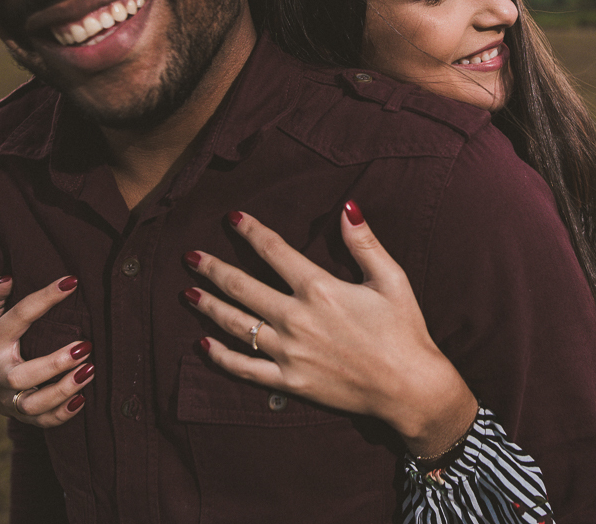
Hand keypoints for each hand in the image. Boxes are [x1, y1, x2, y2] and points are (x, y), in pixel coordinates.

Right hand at [0, 275, 94, 426]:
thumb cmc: (3, 343)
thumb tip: (6, 278)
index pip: (18, 317)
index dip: (44, 298)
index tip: (72, 282)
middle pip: (21, 376)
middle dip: (54, 364)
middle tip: (86, 346)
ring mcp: (8, 400)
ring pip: (32, 405)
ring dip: (63, 390)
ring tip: (90, 370)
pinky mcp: (22, 417)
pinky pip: (43, 422)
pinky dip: (63, 414)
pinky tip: (84, 399)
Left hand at [184, 201, 477, 457]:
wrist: (409, 387)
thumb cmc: (404, 329)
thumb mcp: (391, 278)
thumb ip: (364, 242)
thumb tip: (347, 207)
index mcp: (319, 289)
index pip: (273, 251)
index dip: (250, 231)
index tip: (231, 218)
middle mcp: (296, 318)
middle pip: (242, 286)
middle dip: (213, 268)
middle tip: (190, 256)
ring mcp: (288, 352)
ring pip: (235, 324)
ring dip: (208, 306)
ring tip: (187, 292)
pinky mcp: (289, 380)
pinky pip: (244, 368)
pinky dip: (220, 356)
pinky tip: (202, 344)